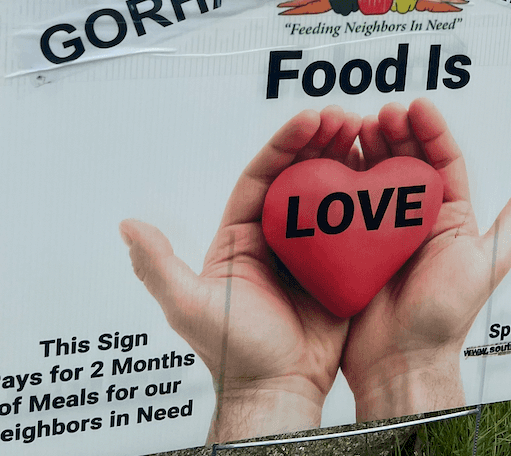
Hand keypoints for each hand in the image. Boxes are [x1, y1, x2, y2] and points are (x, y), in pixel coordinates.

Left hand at [120, 105, 360, 442]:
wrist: (278, 392)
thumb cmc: (233, 355)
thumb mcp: (188, 306)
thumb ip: (158, 265)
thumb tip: (127, 226)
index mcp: (243, 234)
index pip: (263, 175)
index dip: (285, 143)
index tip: (309, 120)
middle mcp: (277, 234)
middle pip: (300, 174)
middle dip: (321, 140)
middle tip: (343, 118)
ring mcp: (312, 248)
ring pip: (330, 191)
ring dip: (346, 158)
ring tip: (365, 132)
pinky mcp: (341, 265)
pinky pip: (356, 223)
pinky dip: (369, 196)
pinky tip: (382, 175)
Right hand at [340, 98, 510, 419]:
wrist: (403, 360)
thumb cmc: (447, 317)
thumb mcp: (488, 261)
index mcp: (450, 214)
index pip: (443, 160)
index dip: (431, 130)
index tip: (417, 106)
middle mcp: (418, 216)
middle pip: (407, 160)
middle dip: (396, 131)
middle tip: (383, 113)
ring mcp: (384, 227)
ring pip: (376, 174)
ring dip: (369, 146)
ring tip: (358, 125)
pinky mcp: (355, 241)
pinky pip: (348, 202)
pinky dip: (343, 177)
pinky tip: (337, 157)